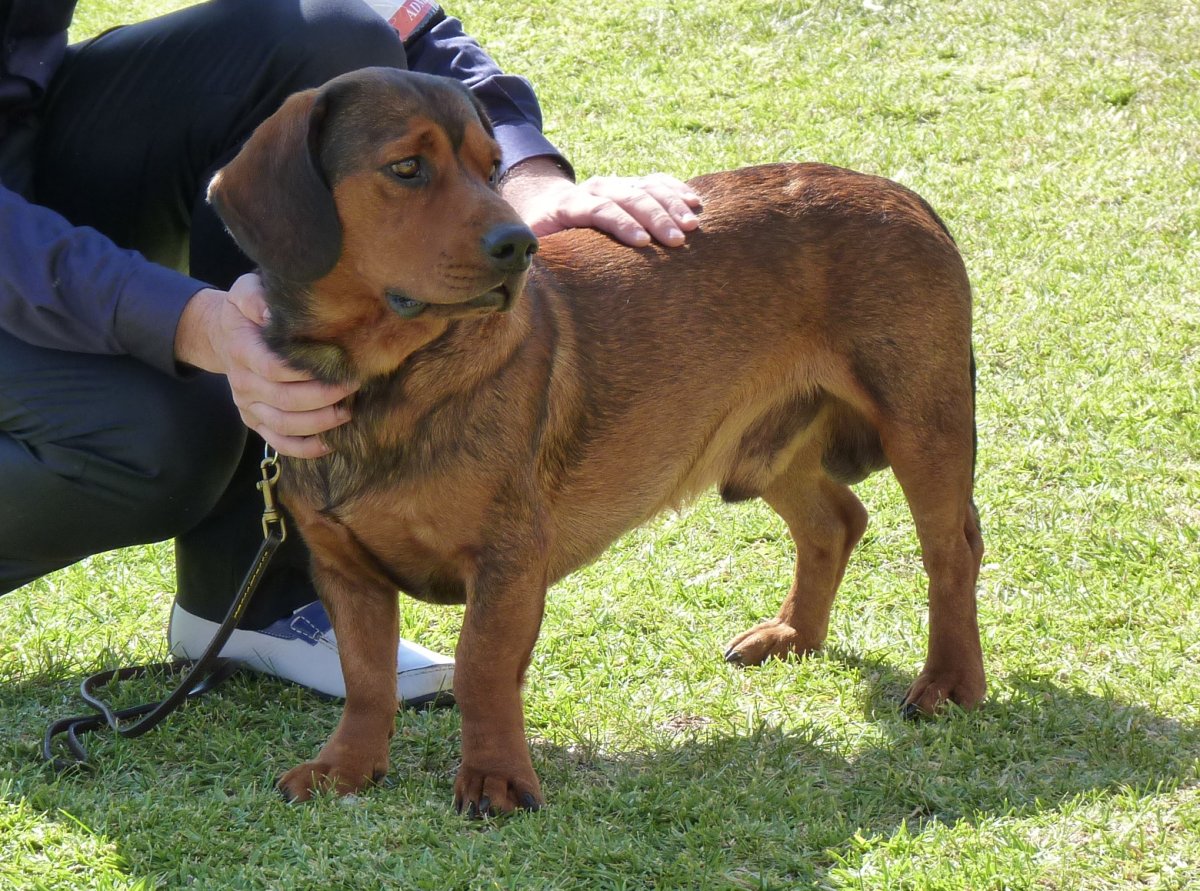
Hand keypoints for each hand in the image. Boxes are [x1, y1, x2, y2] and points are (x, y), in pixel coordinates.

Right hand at [174, 273, 356, 457]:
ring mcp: (248, 406)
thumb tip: (270, 311)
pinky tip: (330, 442)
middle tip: (354, 386)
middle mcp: (242, 382)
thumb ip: (254, 297)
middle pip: (285, 399)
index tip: (340, 365)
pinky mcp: (255, 422)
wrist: (224, 335)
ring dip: (319, 423)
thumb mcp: (245, 291)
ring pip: (284, 424)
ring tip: (349, 412)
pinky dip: (305, 448)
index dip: (307, 372)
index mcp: (241, 350)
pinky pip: (279, 443)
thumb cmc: (246, 312)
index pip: (274, 368)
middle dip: (324, 397)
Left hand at [500, 158, 701, 247]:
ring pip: (647, 187)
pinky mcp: (631, 185)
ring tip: (692, 225)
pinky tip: (696, 203)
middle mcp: (595, 188)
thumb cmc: (543, 236)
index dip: (622, 224)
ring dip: (672, 205)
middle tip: (676, 240)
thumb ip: (535, 256)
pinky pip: (658, 182)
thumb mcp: (532, 244)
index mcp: (569, 204)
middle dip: (655, 217)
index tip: (643, 243)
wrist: (545, 204)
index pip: (600, 209)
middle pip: (629, 196)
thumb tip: (532, 272)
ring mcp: (615, 184)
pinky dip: (677, 191)